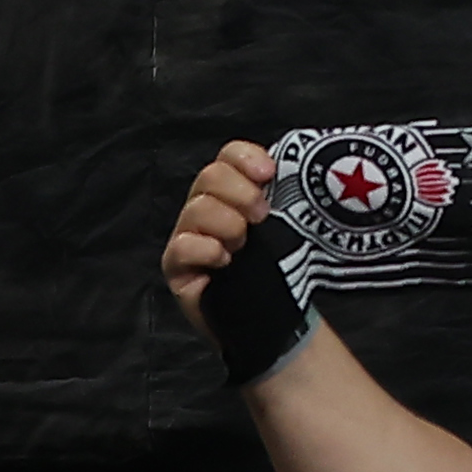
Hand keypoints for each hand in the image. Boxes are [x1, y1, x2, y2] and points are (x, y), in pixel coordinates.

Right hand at [159, 136, 280, 322]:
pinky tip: (226, 262)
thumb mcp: (290, 224)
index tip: (269, 173)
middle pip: (210, 175)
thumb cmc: (279, 266)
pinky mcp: (176, 267)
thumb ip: (289, 193)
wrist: (270, 316)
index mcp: (234, 191)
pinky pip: (182, 246)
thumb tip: (295, 166)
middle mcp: (207, 207)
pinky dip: (207, 249)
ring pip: (197, 208)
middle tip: (262, 217)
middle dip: (242, 193)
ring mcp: (188, 236)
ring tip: (244, 246)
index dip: (246, 157)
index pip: (228, 155)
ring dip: (228, 224)